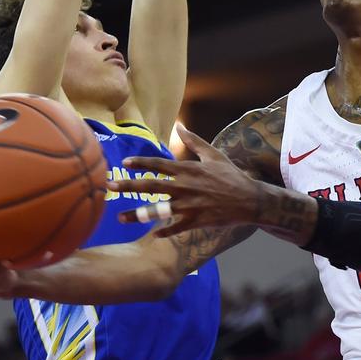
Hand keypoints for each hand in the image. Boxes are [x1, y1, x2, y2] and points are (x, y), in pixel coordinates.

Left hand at [110, 124, 258, 236]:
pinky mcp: (197, 221)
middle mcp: (186, 187)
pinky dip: (164, 231)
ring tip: (120, 217)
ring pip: (159, 210)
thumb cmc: (231, 176)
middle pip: (152, 186)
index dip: (141, 163)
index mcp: (189, 170)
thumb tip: (180, 125)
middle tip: (109, 186)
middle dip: (129, 186)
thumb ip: (194, 141)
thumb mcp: (214, 155)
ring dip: (138, 214)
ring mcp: (190, 205)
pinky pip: (176, 228)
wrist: (250, 199)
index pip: (159, 165)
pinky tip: (153, 234)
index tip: (124, 163)